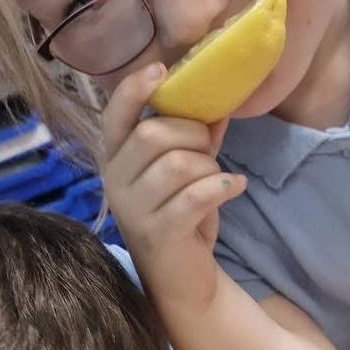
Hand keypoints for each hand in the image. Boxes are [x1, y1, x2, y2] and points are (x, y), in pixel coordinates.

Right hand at [100, 63, 245, 312]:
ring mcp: (132, 210)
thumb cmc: (181, 214)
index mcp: (117, 158)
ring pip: (177, 165)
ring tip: (218, 179)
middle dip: (192, 135)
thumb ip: (196, 134)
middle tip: (210, 148)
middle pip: (152, 135)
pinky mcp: (157, 234)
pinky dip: (221, 187)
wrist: (182, 279)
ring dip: (208, 166)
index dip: (133, 89)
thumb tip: (218, 100)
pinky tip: (235, 187)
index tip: (161, 70)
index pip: (114, 115)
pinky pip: (193, 197)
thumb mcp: (186, 169)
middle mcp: (116, 181)